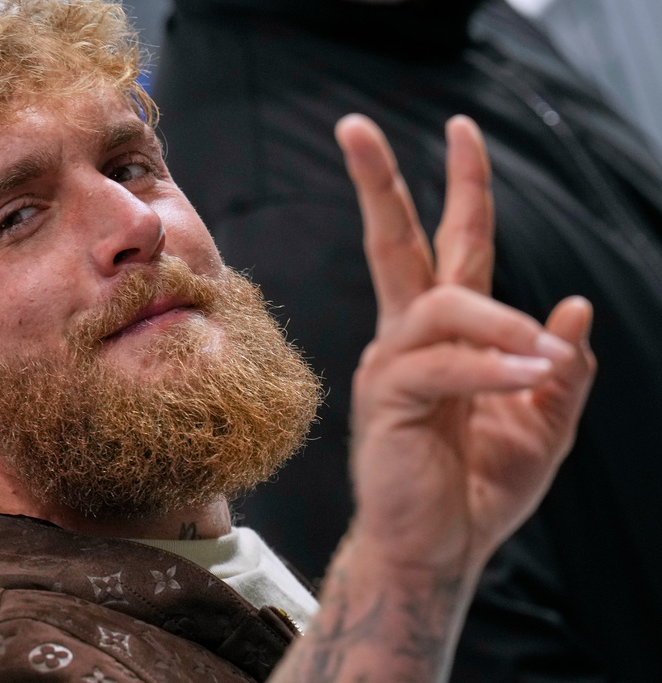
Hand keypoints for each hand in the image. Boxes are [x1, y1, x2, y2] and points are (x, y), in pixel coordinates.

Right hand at [337, 114, 595, 574]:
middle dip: (377, 183)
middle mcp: (408, 339)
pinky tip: (528, 376)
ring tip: (543, 358)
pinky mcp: (384, 401)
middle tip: (352, 126)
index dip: (462, 189)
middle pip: (391, 244)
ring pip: (436, 305)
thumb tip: (573, 304)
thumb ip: (561, 367)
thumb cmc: (480, 488)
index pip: (450, 247)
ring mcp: (390, 367)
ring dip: (499, 321)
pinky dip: (491, 366)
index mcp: (446, 336)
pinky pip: (441, 365)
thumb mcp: (546, 422)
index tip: (461, 129)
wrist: (438, 550)